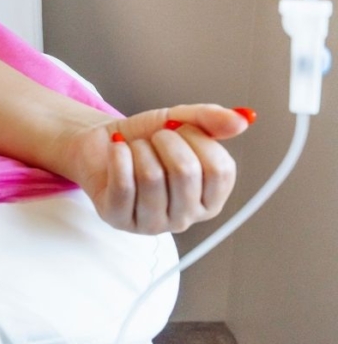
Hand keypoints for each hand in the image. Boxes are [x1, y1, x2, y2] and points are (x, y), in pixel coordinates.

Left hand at [67, 104, 252, 234]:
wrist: (101, 144)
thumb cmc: (145, 138)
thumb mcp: (181, 122)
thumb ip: (211, 120)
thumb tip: (242, 120)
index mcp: (210, 199)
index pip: (220, 169)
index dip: (198, 138)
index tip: (181, 129)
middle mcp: (185, 218)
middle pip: (185, 172)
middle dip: (166, 141)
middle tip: (155, 137)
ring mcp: (152, 224)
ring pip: (152, 177)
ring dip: (140, 149)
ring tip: (135, 147)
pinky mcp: (119, 220)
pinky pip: (123, 185)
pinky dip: (119, 157)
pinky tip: (117, 148)